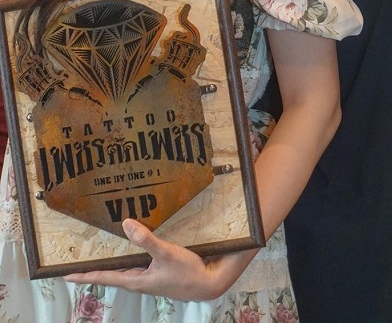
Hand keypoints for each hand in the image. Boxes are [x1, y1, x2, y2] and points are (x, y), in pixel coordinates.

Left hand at [64, 219, 250, 300]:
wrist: (209, 283)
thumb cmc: (186, 272)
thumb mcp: (165, 253)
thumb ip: (145, 239)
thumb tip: (125, 224)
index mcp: (136, 280)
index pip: (105, 277)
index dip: (85, 274)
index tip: (66, 275)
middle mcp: (140, 282)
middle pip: (113, 274)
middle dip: (97, 267)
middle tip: (80, 261)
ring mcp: (150, 279)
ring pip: (126, 270)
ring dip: (114, 262)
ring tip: (103, 252)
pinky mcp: (160, 274)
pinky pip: (139, 265)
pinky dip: (132, 257)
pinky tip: (135, 248)